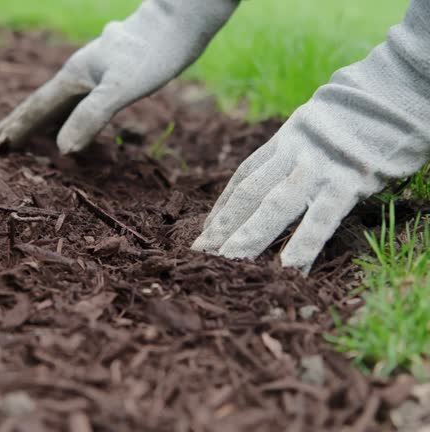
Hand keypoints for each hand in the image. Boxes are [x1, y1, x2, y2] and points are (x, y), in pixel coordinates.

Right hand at [0, 0, 236, 153]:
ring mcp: (95, 73)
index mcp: (74, 77)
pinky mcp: (112, 74)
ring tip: (27, 134)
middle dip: (20, 124)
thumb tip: (62, 150)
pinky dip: (66, 114)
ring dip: (40, 120)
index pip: (37, 108)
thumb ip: (91, 116)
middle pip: (42, 103)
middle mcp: (79, 73)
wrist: (180, 22)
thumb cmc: (151, 53)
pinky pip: (78, 100)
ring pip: (59, 101)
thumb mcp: (120, 89)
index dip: (17, 129)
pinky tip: (72, 117)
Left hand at [192, 0, 429, 273]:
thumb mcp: (316, 127)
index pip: (243, 178)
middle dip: (224, 226)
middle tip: (200, 255)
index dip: (222, 207)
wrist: (396, 89)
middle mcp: (293, 153)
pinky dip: (301, 247)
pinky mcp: (347, 181)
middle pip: (249, 194)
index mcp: (284, 140)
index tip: (206, 232)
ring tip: (228, 264)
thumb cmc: (360, 116)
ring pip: (274, 206)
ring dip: (249, 237)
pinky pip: (319, 220)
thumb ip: (295, 153)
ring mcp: (318, 167)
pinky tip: (286, 270)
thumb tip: (278, 178)